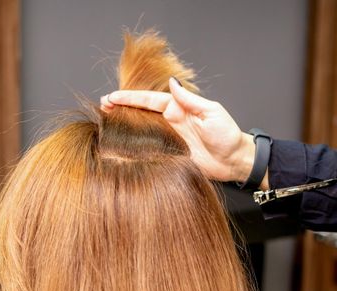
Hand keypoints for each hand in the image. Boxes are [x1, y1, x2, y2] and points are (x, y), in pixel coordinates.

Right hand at [101, 78, 266, 187]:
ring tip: (105, 119)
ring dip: (123, 123)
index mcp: (178, 108)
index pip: (149, 100)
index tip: (112, 97)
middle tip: (102, 105)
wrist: (234, 161)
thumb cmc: (227, 134)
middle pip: (140, 112)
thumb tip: (172, 82)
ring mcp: (167, 138)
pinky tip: (120, 143)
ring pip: (140, 128)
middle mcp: (170, 122)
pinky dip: (133, 145)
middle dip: (121, 107)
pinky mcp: (168, 154)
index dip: (130, 98)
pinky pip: (147, 148)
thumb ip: (189, 99)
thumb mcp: (210, 112)